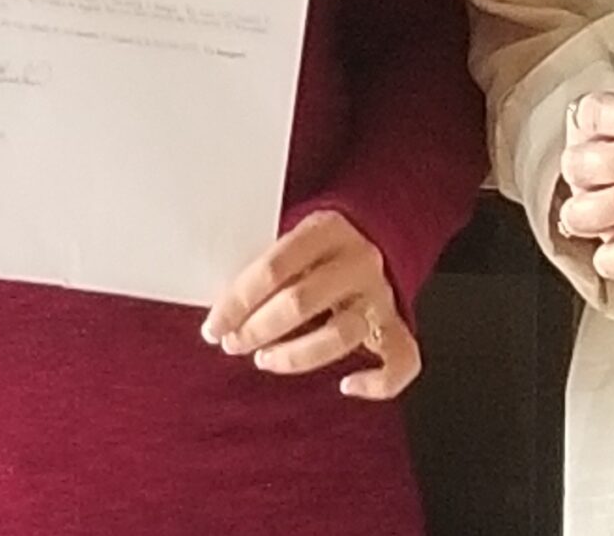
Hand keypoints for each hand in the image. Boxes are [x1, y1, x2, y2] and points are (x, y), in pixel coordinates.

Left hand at [200, 209, 416, 400]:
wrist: (372, 234)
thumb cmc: (315, 245)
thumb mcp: (290, 235)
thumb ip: (264, 265)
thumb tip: (219, 310)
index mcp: (326, 229)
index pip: (273, 268)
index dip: (237, 302)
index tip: (213, 325)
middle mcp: (358, 261)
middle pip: (299, 303)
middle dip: (256, 329)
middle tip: (232, 343)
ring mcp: (380, 295)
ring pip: (340, 336)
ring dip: (294, 356)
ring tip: (264, 358)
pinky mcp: (398, 324)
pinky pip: (401, 361)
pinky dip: (378, 383)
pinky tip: (348, 385)